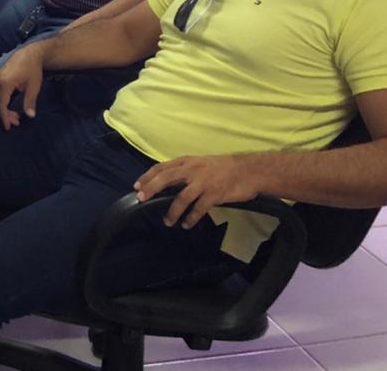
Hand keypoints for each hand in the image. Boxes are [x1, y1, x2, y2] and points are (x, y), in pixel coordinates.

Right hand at [0, 43, 45, 129]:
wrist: (30, 53)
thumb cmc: (33, 69)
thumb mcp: (34, 86)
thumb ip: (30, 101)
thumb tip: (31, 116)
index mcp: (5, 83)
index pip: (2, 105)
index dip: (4, 118)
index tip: (9, 127)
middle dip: (4, 115)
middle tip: (17, 121)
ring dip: (2, 109)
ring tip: (15, 115)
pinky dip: (1, 102)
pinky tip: (10, 106)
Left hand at [134, 155, 257, 228]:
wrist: (249, 171)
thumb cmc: (223, 168)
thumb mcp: (200, 163)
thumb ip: (184, 171)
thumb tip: (166, 182)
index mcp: (187, 161)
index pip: (162, 167)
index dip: (148, 176)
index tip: (137, 186)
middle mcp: (192, 170)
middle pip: (166, 178)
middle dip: (151, 189)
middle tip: (141, 199)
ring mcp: (203, 182)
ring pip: (181, 198)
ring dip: (172, 211)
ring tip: (167, 221)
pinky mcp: (214, 194)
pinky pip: (198, 209)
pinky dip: (190, 218)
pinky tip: (186, 225)